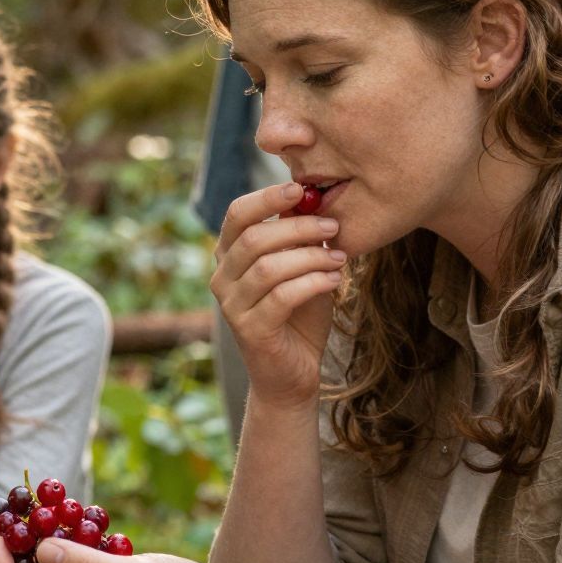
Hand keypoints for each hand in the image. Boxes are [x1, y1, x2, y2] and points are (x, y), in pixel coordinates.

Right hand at [211, 180, 343, 410]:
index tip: (300, 189)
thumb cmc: (298, 316)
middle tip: (333, 226)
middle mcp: (222, 278)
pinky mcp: (250, 330)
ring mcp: (232, 306)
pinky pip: (281, 297)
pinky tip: (334, 281)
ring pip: (268, 267)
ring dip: (310, 257)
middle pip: (254, 237)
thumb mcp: (300, 268)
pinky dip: (312, 283)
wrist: (294, 374)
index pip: (237, 214)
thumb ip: (298, 239)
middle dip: (298, 227)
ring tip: (339, 258)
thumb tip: (313, 198)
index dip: (267, 197)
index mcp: (230, 256)